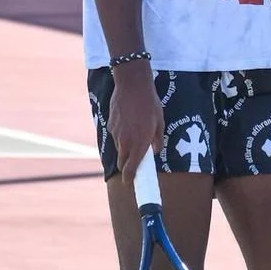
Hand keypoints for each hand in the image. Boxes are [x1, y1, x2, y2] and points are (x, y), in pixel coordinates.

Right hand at [108, 62, 165, 182]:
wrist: (132, 85)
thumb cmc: (150, 103)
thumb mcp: (160, 122)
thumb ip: (158, 140)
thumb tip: (155, 151)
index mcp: (140, 143)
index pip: (131, 169)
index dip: (129, 180)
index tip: (130, 184)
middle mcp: (126, 142)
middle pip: (122, 163)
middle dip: (127, 166)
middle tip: (134, 162)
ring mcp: (116, 134)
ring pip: (119, 148)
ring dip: (125, 147)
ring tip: (135, 132)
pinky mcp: (110, 125)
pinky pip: (115, 136)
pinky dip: (121, 135)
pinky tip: (129, 122)